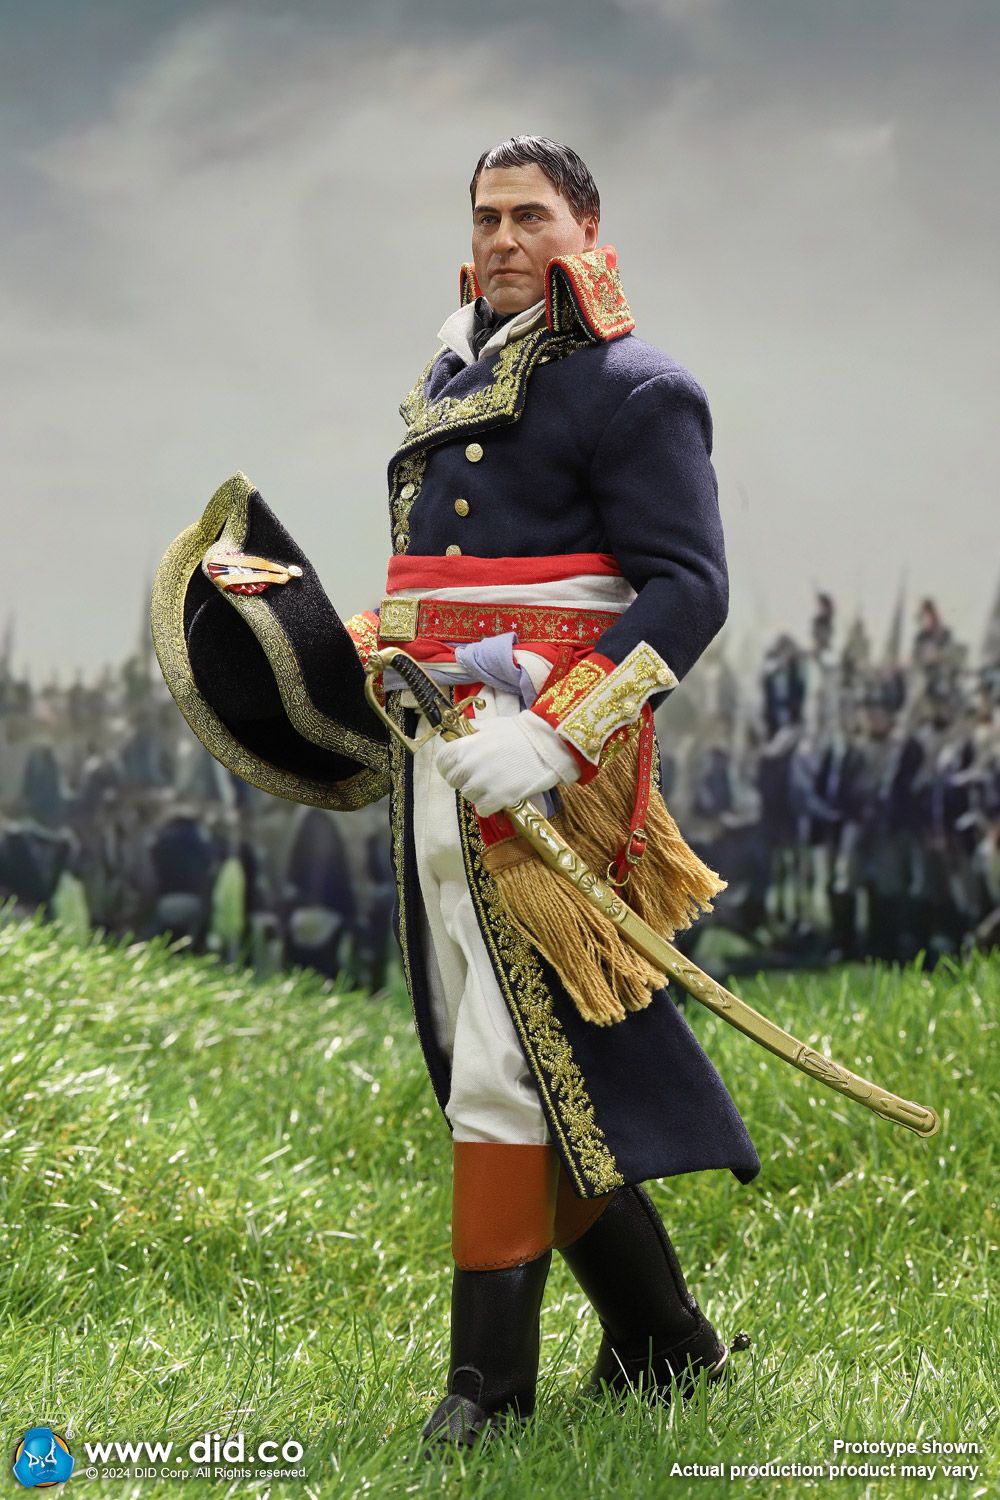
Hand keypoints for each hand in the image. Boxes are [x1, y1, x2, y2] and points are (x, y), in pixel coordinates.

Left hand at [435, 710, 580, 816]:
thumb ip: (472, 731)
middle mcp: (469, 766)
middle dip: (465, 780)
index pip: (442, 763)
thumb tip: (461, 734)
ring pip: (469, 796)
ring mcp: (482, 784)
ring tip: (496, 783)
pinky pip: (483, 809)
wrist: (548, 745)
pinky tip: (502, 795)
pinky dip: (490, 806)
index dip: (450, 767)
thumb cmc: (520, 733)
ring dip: (479, 793)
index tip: (460, 768)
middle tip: (483, 776)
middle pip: (454, 782)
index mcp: (464, 747)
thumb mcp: (491, 725)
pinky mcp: (497, 799)